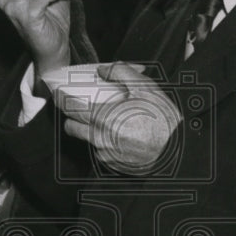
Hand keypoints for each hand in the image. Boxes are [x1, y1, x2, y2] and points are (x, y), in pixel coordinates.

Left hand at [62, 62, 182, 174]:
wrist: (177, 151)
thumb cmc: (164, 121)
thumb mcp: (145, 87)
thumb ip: (121, 72)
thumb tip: (103, 70)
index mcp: (104, 117)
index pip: (69, 107)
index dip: (60, 98)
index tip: (59, 93)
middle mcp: (100, 138)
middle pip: (70, 127)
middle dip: (72, 116)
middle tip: (82, 107)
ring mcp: (104, 154)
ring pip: (84, 139)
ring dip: (88, 129)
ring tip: (107, 121)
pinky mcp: (112, 165)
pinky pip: (99, 151)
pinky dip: (103, 141)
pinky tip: (120, 134)